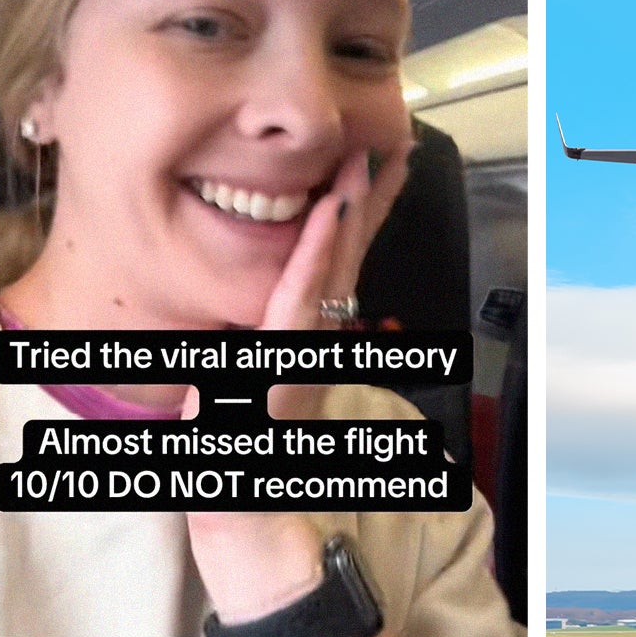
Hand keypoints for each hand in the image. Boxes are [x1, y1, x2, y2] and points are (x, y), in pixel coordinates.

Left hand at [265, 135, 414, 416]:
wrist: (242, 492)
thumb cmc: (243, 434)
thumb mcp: (255, 368)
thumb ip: (266, 330)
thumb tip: (266, 295)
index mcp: (313, 330)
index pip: (342, 257)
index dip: (364, 209)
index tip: (381, 164)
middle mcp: (322, 331)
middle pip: (351, 250)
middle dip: (373, 196)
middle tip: (393, 144)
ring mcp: (308, 342)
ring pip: (335, 263)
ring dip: (351, 208)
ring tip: (366, 159)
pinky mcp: (282, 353)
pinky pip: (302, 291)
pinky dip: (316, 249)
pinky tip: (327, 211)